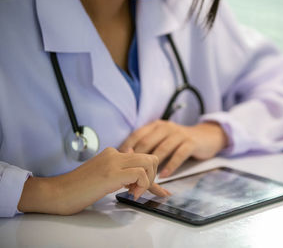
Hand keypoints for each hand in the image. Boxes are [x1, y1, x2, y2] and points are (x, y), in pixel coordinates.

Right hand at [17, 147, 168, 214]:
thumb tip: (135, 169)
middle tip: (139, 191)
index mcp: (112, 153)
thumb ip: (119, 170)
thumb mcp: (103, 175)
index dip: (152, 176)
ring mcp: (113, 162)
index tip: (159, 190)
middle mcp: (115, 154)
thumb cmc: (77, 188)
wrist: (57, 193)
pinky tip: (131, 195)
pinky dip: (142, 186)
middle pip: (150, 158)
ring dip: (148, 181)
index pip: (142, 159)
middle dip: (153, 177)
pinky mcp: (112, 174)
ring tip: (134, 193)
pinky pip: (140, 174)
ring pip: (149, 162)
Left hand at [119, 120, 227, 177]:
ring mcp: (179, 134)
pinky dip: (170, 166)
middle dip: (137, 159)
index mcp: (156, 126)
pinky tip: (164, 176)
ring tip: (145, 177)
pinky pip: (178, 155)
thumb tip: (128, 160)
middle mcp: (166, 128)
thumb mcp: (162, 138)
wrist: (206, 136)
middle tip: (130, 173)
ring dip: (152, 165)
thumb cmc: (179, 141)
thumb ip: (149, 146)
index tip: (119, 161)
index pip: (137, 135)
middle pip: (148, 142)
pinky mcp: (191, 143)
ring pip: (162, 149)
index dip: (127, 148)